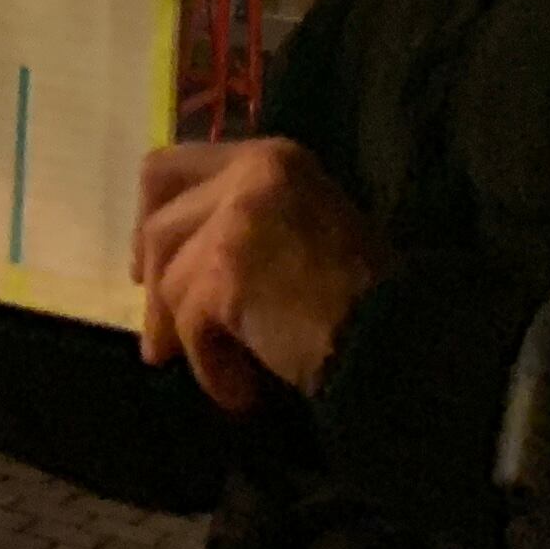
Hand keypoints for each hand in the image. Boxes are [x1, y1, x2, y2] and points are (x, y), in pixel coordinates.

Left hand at [132, 138, 383, 413]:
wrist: (402, 337)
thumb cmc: (364, 297)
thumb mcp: (304, 233)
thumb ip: (242, 227)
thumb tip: (169, 262)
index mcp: (270, 158)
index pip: (170, 167)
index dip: (149, 219)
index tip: (147, 265)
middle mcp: (250, 173)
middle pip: (162, 225)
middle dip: (156, 286)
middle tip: (160, 336)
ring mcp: (236, 218)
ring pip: (171, 278)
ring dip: (183, 334)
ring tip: (219, 372)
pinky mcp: (226, 269)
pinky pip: (190, 322)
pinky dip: (209, 366)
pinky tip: (240, 390)